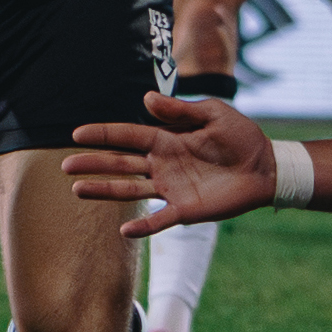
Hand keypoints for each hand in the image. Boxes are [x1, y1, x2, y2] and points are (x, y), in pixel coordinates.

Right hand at [64, 91, 276, 236]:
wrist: (266, 167)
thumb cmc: (241, 137)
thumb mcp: (213, 114)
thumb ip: (180, 110)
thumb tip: (146, 100)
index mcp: (167, 139)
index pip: (127, 136)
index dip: (103, 134)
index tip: (76, 134)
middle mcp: (162, 165)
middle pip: (120, 164)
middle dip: (93, 164)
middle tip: (65, 166)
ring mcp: (171, 189)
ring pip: (130, 190)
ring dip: (105, 190)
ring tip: (78, 190)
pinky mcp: (186, 210)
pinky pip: (159, 220)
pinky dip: (143, 226)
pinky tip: (124, 231)